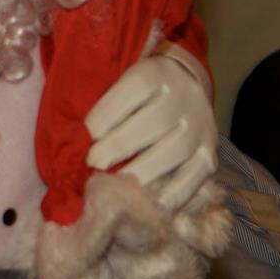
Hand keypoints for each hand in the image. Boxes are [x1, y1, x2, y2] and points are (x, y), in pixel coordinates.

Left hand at [83, 45, 216, 210]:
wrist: (187, 90)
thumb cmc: (140, 96)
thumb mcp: (121, 84)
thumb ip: (101, 108)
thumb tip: (69, 144)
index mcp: (155, 74)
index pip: (127, 95)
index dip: (100, 121)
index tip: (81, 142)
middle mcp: (183, 97)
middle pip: (150, 123)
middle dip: (115, 149)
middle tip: (92, 167)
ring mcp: (200, 126)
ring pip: (173, 150)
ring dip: (140, 172)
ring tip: (114, 188)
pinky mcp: (210, 153)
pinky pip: (194, 177)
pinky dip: (173, 194)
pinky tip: (149, 203)